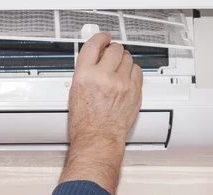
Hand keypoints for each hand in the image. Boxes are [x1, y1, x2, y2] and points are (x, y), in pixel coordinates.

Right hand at [69, 32, 142, 148]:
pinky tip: (126, 77)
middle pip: (114, 49)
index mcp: (85, 76)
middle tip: (111, 54)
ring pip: (128, 58)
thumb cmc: (85, 122)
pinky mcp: (134, 90)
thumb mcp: (75, 93)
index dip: (100, 38)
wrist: (97, 138)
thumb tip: (94, 61)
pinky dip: (132, 71)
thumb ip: (86, 73)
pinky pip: (137, 71)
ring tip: (118, 68)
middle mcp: (104, 77)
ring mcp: (121, 83)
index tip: (104, 38)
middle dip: (113, 50)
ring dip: (123, 60)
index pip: (94, 45)